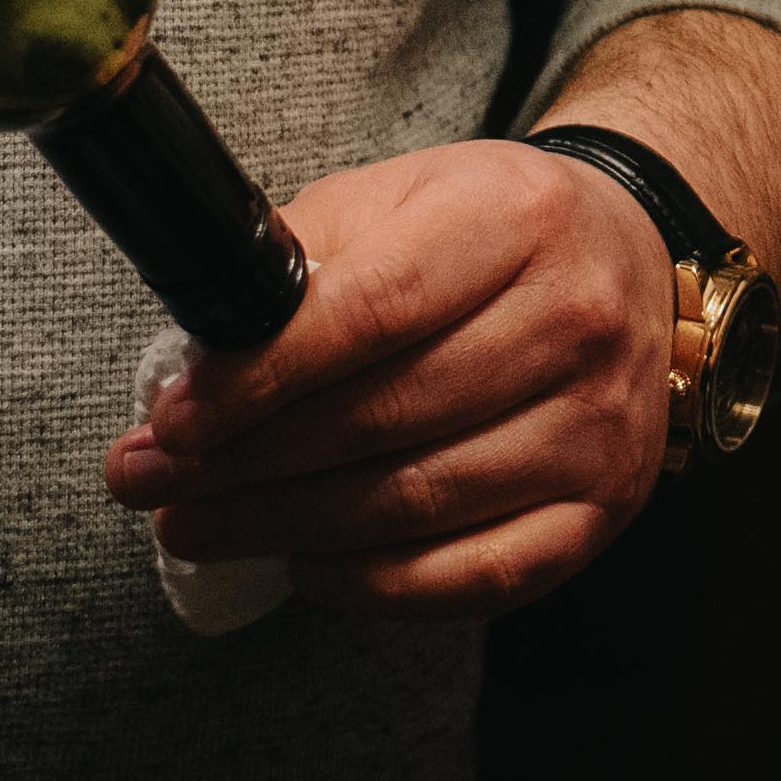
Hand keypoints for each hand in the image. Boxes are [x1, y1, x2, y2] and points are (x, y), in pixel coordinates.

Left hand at [99, 132, 682, 612]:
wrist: (632, 265)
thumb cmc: (491, 234)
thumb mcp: (403, 196)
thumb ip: (305, 256)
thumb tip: (204, 353)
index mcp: (517, 219)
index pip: (374, 310)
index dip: (261, 377)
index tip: (174, 420)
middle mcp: (576, 321)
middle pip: (383, 419)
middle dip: (242, 464)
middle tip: (148, 484)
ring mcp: (598, 425)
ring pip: (413, 506)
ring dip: (281, 527)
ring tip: (197, 526)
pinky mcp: (599, 509)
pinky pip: (468, 577)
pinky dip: (369, 584)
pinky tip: (304, 563)